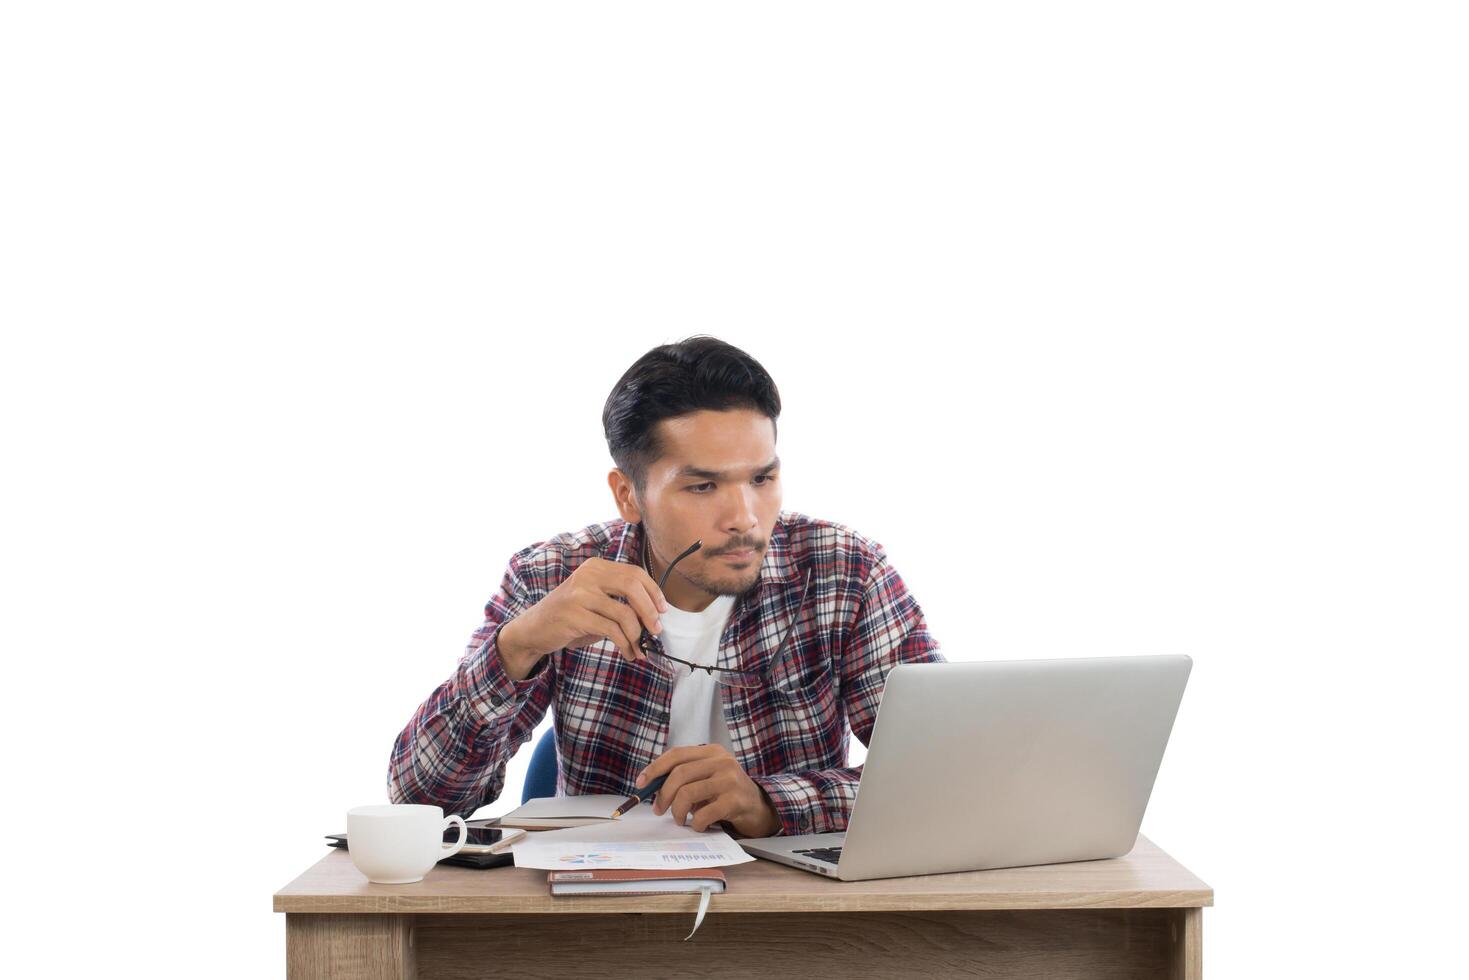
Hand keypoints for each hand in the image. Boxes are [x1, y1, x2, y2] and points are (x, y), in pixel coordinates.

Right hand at [499, 558, 669, 676]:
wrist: (533, 629)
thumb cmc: (570, 617)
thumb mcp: (595, 600)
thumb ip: (619, 601)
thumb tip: (654, 617)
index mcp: (595, 567)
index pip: (634, 573)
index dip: (653, 592)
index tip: (663, 610)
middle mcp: (588, 575)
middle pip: (632, 587)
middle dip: (649, 611)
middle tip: (656, 630)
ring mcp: (580, 594)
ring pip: (624, 613)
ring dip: (637, 635)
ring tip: (639, 649)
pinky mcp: (574, 616)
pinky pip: (611, 630)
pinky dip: (625, 644)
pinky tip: (628, 653)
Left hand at [636, 744, 780, 836]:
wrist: (760, 807)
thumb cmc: (727, 793)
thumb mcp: (707, 777)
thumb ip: (685, 777)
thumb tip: (652, 787)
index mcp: (711, 752)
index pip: (676, 755)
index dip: (654, 769)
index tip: (641, 783)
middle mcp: (721, 761)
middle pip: (679, 774)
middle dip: (662, 795)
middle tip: (659, 810)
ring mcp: (729, 780)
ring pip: (687, 793)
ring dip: (677, 811)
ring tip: (680, 819)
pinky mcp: (735, 801)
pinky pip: (702, 814)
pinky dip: (695, 824)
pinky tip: (699, 825)